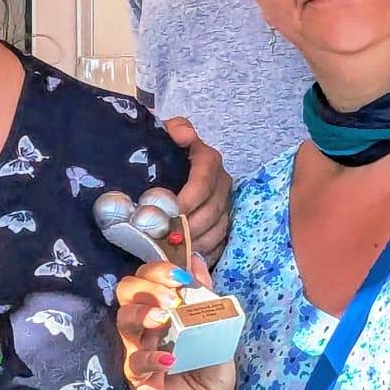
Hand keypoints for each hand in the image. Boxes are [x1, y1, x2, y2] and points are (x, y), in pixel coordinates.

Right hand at [115, 263, 235, 389]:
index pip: (146, 278)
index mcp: (161, 308)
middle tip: (171, 299)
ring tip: (165, 319)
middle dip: (147, 287)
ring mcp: (138, 349)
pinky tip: (169, 359)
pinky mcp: (137, 376)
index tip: (181, 278)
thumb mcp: (217, 330)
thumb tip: (197, 260)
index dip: (158, 271)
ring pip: (123, 320)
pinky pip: (134, 361)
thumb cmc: (211, 368)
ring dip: (142, 314)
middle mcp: (145, 325)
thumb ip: (205, 298)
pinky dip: (150, 357)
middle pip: (126, 291)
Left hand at [164, 117, 232, 261]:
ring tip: (171, 252)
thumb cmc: (164, 151)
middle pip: (212, 211)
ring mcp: (226, 206)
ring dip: (194, 243)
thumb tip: (182, 133)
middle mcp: (222, 183)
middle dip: (188, 228)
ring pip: (216, 230)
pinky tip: (185, 260)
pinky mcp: (224, 225)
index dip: (188, 199)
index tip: (169, 213)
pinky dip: (202, 254)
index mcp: (209, 160)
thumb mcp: (164, 134)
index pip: (204, 182)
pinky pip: (219, 244)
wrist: (170, 165)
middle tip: (164, 239)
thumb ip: (174, 129)